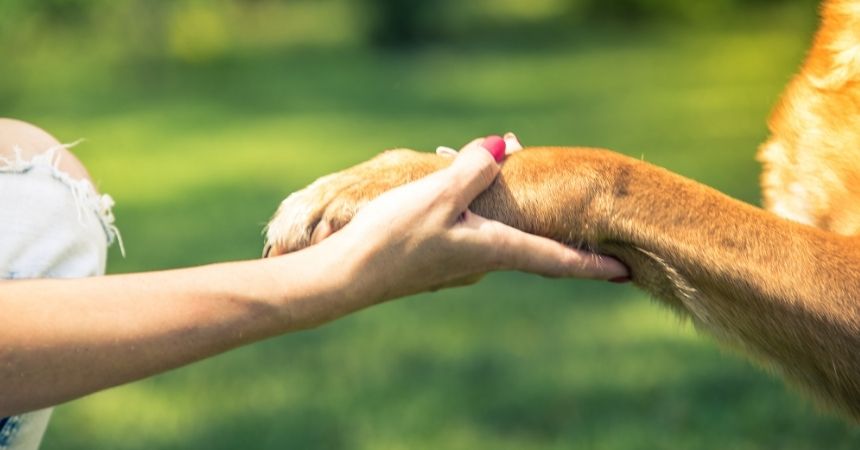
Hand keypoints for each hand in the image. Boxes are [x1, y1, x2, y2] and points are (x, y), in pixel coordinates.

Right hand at [316, 136, 629, 302]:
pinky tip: (462, 187)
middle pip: (533, 241)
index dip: (593, 265)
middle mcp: (483, 259)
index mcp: (494, 249)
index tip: (626, 273)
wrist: (345, 276)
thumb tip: (504, 146)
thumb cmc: (393, 238)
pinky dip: (482, 206)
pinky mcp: (436, 255)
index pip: (556, 260)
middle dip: (556, 223)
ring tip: (513, 169)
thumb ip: (474, 169)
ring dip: (515, 206)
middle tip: (578, 210)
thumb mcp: (438, 195)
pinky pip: (474, 227)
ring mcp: (460, 260)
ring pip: (501, 229)